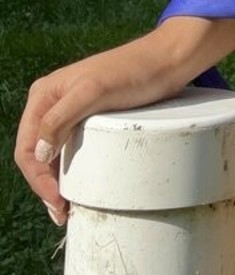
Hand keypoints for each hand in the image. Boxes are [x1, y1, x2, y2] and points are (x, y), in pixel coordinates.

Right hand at [14, 32, 187, 226]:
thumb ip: (61, 118)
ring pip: (52, 153)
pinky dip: (70, 169)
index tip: (58, 201)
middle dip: (44, 186)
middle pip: (37, 153)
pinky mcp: (90, 117)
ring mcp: (70, 110)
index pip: (28, 147)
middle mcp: (52, 103)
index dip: (38, 179)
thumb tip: (40, 154)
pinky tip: (77, 184)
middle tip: (61, 213)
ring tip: (67, 206)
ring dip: (55, 180)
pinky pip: (70, 147)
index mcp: (44, 95)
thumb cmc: (132, 72)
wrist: (166, 61)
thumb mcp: (94, 91)